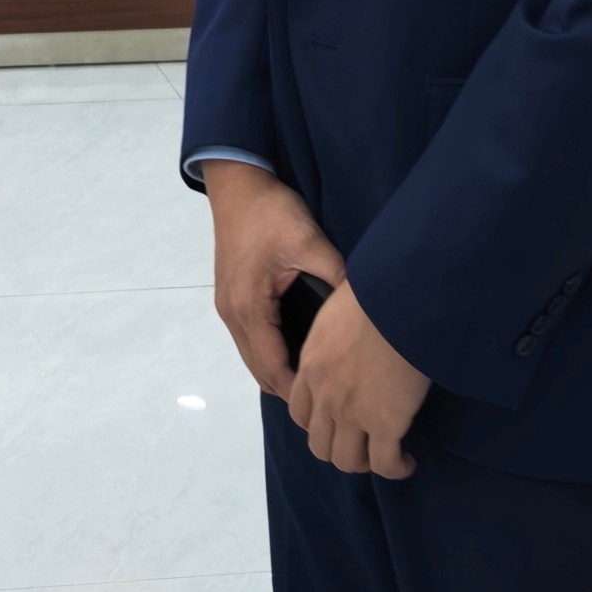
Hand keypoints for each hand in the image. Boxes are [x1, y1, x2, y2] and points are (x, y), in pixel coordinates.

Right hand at [203, 160, 346, 405]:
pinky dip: (269, 355)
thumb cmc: (270, 212)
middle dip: (290, 390)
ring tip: (315, 384)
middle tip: (328, 402)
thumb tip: (364, 305)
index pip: (273, 367)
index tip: (329, 406)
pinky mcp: (230, 298)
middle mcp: (233, 314)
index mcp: (250, 306)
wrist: (236, 185)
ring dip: (277, 373)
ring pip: (251, 359)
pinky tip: (296, 353)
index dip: (300, 391)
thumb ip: (336, 275)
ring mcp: (227, 307)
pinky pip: (249, 341)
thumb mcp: (309, 241)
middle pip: (258, 371)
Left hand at [291, 278, 431, 479]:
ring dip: (364, 463)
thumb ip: (336, 333)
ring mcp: (352, 413)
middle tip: (361, 444)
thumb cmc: (374, 294)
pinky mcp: (384, 425)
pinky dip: (396, 468)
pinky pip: (384, 463)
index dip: (317, 423)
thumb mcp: (337, 311)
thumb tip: (351, 332)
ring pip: (346, 460)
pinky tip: (406, 462)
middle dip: (338, 449)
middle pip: (319, 444)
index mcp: (311, 366)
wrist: (398, 301)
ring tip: (383, 455)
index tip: (337, 421)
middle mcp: (325, 395)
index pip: (299, 411)